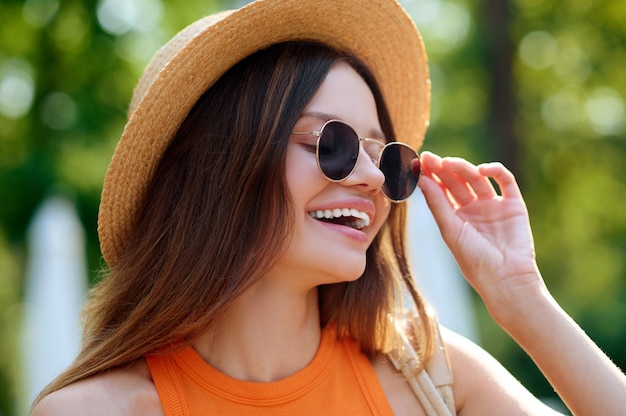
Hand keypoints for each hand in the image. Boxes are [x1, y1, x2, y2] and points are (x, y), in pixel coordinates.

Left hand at [417, 151, 545, 319]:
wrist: (506, 278)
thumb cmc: (474, 260)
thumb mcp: (450, 230)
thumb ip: (437, 203)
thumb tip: (421, 178)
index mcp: (455, 217)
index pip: (441, 190)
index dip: (430, 176)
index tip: (419, 162)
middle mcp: (473, 209)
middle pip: (456, 182)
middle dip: (442, 169)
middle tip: (430, 158)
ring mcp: (493, 205)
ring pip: (476, 178)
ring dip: (462, 168)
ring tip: (448, 163)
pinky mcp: (513, 204)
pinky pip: (505, 181)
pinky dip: (495, 171)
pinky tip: (482, 169)